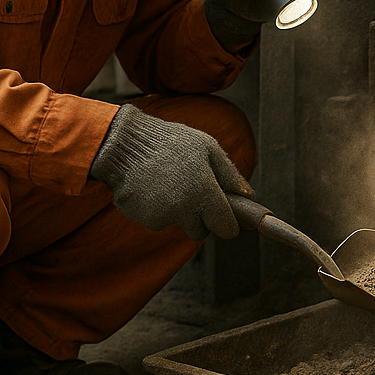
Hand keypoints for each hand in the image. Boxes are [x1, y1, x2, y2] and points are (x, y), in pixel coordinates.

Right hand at [89, 104, 249, 239]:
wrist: (126, 143)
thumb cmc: (171, 141)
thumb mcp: (208, 148)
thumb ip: (230, 175)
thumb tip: (247, 195)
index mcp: (205, 192)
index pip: (226, 229)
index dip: (226, 223)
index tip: (223, 216)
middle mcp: (184, 209)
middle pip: (200, 232)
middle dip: (200, 218)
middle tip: (192, 192)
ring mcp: (161, 216)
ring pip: (177, 224)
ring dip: (176, 211)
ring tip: (167, 181)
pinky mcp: (142, 218)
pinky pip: (156, 220)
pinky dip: (156, 209)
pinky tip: (151, 186)